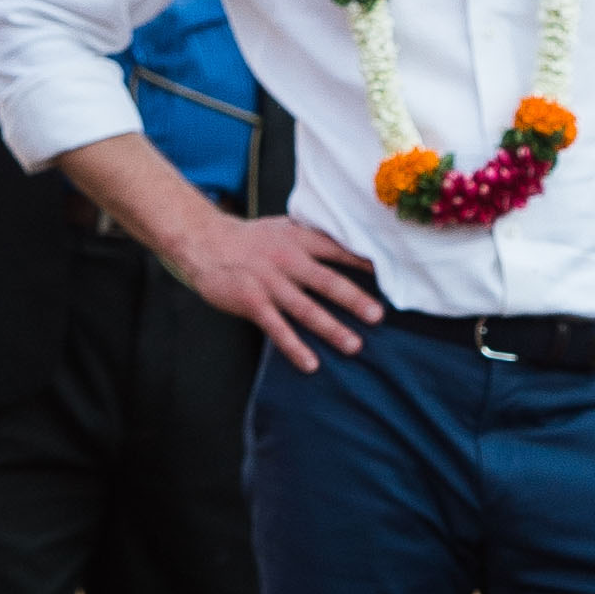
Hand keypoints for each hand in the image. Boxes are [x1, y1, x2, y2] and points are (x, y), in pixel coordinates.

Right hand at [177, 212, 382, 373]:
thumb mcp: (284, 229)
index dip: (364, 262)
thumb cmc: (250, 239)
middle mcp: (288, 260)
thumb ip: (313, 239)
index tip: (390, 275)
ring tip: (354, 346)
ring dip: (331, 328)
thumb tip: (352, 247)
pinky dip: (294, 347)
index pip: (338, 250)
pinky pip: (277, 328)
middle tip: (378, 316)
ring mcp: (269, 282)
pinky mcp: (252, 302)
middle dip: (354, 300)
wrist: (204, 241)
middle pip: (327, 282)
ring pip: (305, 309)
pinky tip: (311, 364)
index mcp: (300, 239)